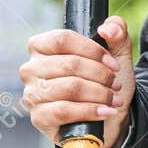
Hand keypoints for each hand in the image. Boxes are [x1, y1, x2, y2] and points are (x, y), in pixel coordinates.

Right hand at [21, 15, 135, 147]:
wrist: (107, 119)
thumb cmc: (103, 82)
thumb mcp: (115, 52)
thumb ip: (116, 30)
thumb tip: (108, 29)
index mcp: (41, 47)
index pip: (62, 39)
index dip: (92, 50)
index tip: (113, 64)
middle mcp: (31, 69)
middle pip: (69, 64)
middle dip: (101, 75)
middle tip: (116, 84)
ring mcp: (32, 94)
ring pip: (70, 88)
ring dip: (99, 94)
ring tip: (113, 99)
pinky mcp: (39, 117)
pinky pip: (65, 111)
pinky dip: (91, 111)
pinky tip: (106, 112)